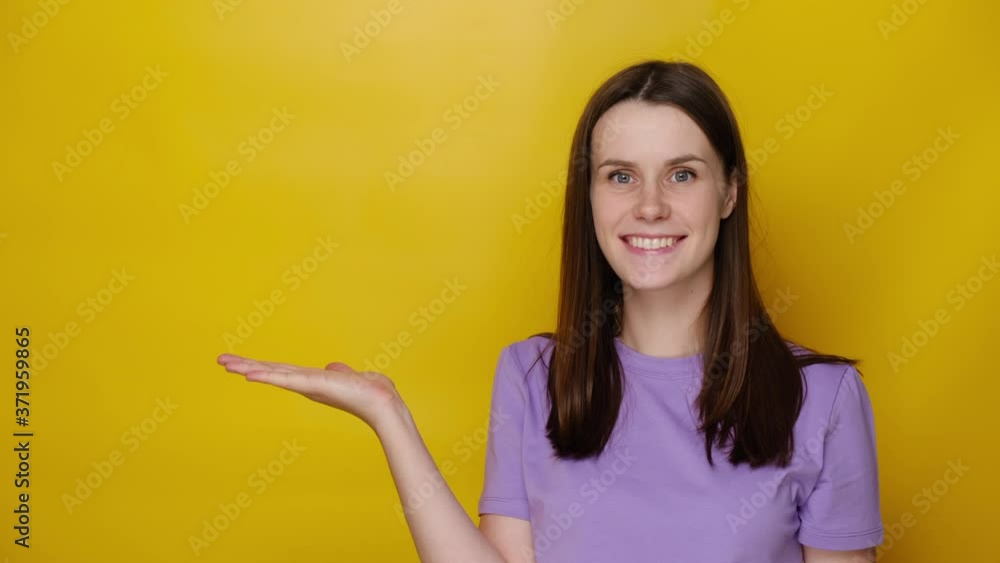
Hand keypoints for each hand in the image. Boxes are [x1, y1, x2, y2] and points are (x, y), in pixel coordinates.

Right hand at [216, 354, 403, 428]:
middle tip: (221, 360)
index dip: (260, 366)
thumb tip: (332, 367)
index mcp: (312, 380)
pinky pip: (286, 379)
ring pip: (273, 374)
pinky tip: (249, 374)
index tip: (239, 362)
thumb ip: (339, 371)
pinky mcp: (314, 385)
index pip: (281, 370)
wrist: (383, 402)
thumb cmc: (371, 392)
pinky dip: (268, 376)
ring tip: (226, 363)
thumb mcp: (351, 376)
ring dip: (249, 368)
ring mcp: (308, 385)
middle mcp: (306, 383)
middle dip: (245, 365)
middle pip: (270, 371)